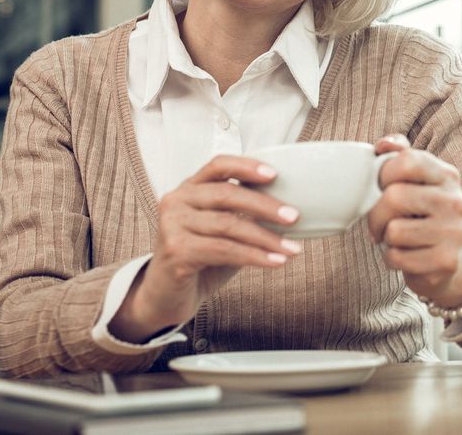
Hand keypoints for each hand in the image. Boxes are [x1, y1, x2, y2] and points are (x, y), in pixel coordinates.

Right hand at [109, 155, 301, 341]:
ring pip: (229, 225)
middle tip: (294, 217)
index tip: (275, 175)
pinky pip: (224, 249)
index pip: (218, 165)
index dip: (247, 166)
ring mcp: (172, 225)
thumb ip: (243, 214)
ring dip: (266, 238)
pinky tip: (274, 262)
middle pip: (227, 195)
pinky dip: (254, 256)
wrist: (167, 296)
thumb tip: (287, 209)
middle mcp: (176, 201)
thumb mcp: (223, 230)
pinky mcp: (175, 251)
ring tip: (291, 248)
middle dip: (266, 206)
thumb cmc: (200, 258)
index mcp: (190, 188)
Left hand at [366, 135, 461, 308]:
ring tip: (398, 238)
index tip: (382, 187)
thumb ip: (399, 155)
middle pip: (394, 197)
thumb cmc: (421, 215)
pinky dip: (392, 259)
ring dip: (386, 238)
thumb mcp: (416, 181)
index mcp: (447, 175)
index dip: (384, 174)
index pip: (407, 161)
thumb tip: (384, 144)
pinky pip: (398, 257)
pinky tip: (406, 255)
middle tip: (379, 222)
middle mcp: (455, 201)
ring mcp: (454, 232)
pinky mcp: (446, 261)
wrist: (445, 261)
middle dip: (376, 214)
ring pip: (394, 231)